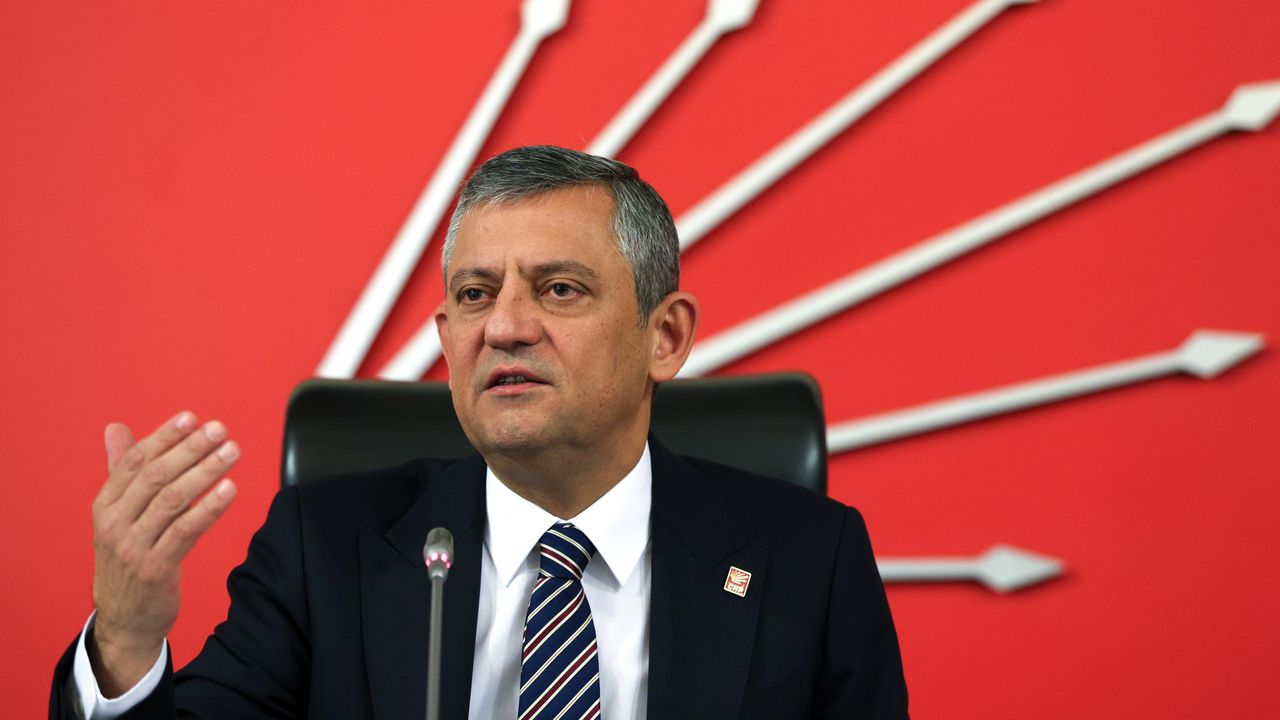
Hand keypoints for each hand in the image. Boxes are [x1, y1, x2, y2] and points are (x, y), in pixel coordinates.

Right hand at [88, 411, 238, 695]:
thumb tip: (115, 428)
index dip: (164, 437)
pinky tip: (229, 489)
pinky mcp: (155, 568)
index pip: (135, 462)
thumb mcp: (117, 515)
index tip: (192, 417)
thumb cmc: (128, 557)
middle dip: (190, 449)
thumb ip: (120, 471)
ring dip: (205, 472)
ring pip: (173, 500)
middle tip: (220, 430)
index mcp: (105, 505)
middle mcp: (115, 523)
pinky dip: (209, 509)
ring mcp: (133, 547)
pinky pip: (185, 532)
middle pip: (155, 476)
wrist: (124, 619)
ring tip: (232, 452)